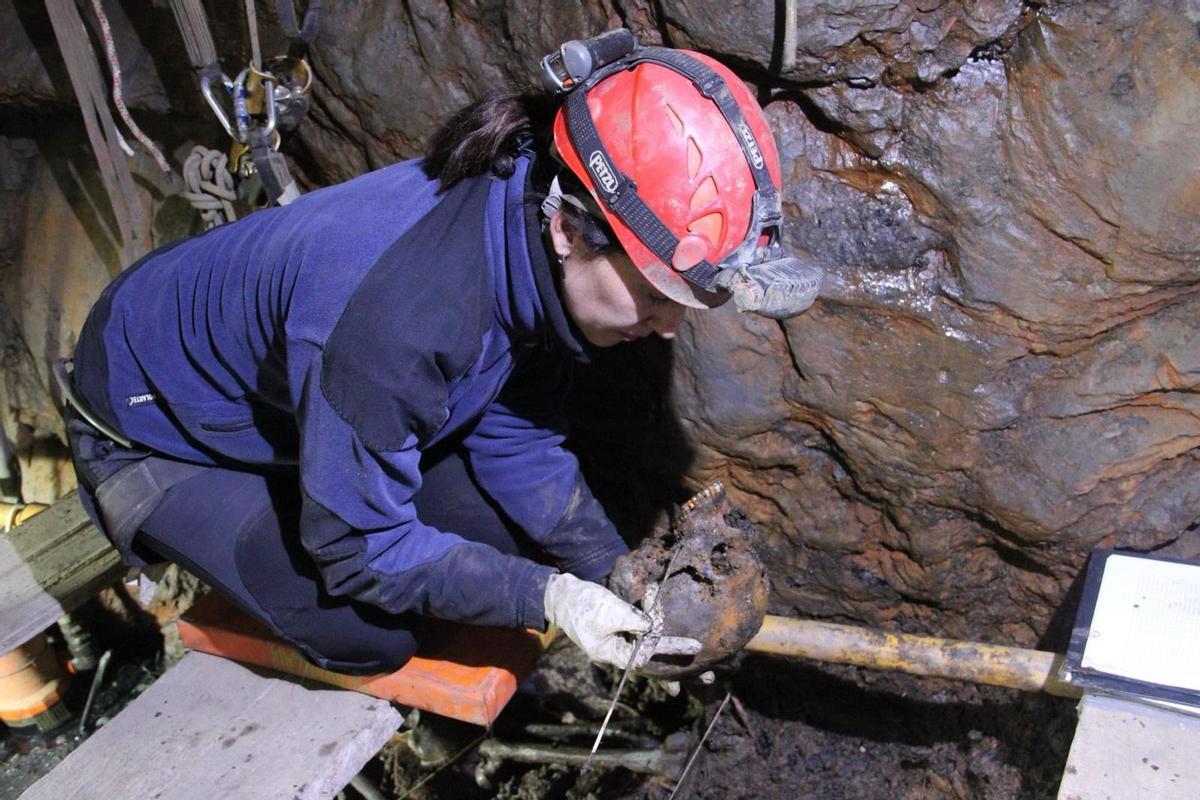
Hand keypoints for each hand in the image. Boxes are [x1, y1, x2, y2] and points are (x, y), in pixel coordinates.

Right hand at [543, 573, 701, 667]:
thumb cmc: (582, 603)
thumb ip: (632, 619)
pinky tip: (673, 641)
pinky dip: (658, 639)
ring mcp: (619, 644)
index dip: (669, 651)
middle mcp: (616, 654)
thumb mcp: (608, 610)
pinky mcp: (621, 632)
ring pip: (649, 654)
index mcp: (609, 654)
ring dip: (671, 658)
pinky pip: (643, 640)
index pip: (645, 657)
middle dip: (677, 670)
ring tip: (700, 673)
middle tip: (706, 678)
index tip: (693, 646)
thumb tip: (653, 626)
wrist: (563, 595)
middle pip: (650, 665)